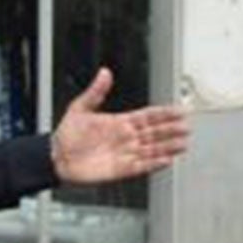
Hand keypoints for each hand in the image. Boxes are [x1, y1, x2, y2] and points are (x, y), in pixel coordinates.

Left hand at [50, 68, 190, 183]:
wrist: (56, 156)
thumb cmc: (67, 134)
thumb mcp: (80, 108)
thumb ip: (95, 91)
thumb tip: (104, 73)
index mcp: (120, 122)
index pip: (147, 116)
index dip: (164, 114)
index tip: (179, 111)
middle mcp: (126, 138)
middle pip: (154, 133)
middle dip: (170, 130)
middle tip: (186, 127)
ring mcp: (125, 153)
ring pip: (151, 149)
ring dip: (167, 147)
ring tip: (182, 144)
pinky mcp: (121, 169)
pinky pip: (141, 166)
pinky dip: (153, 164)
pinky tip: (165, 160)